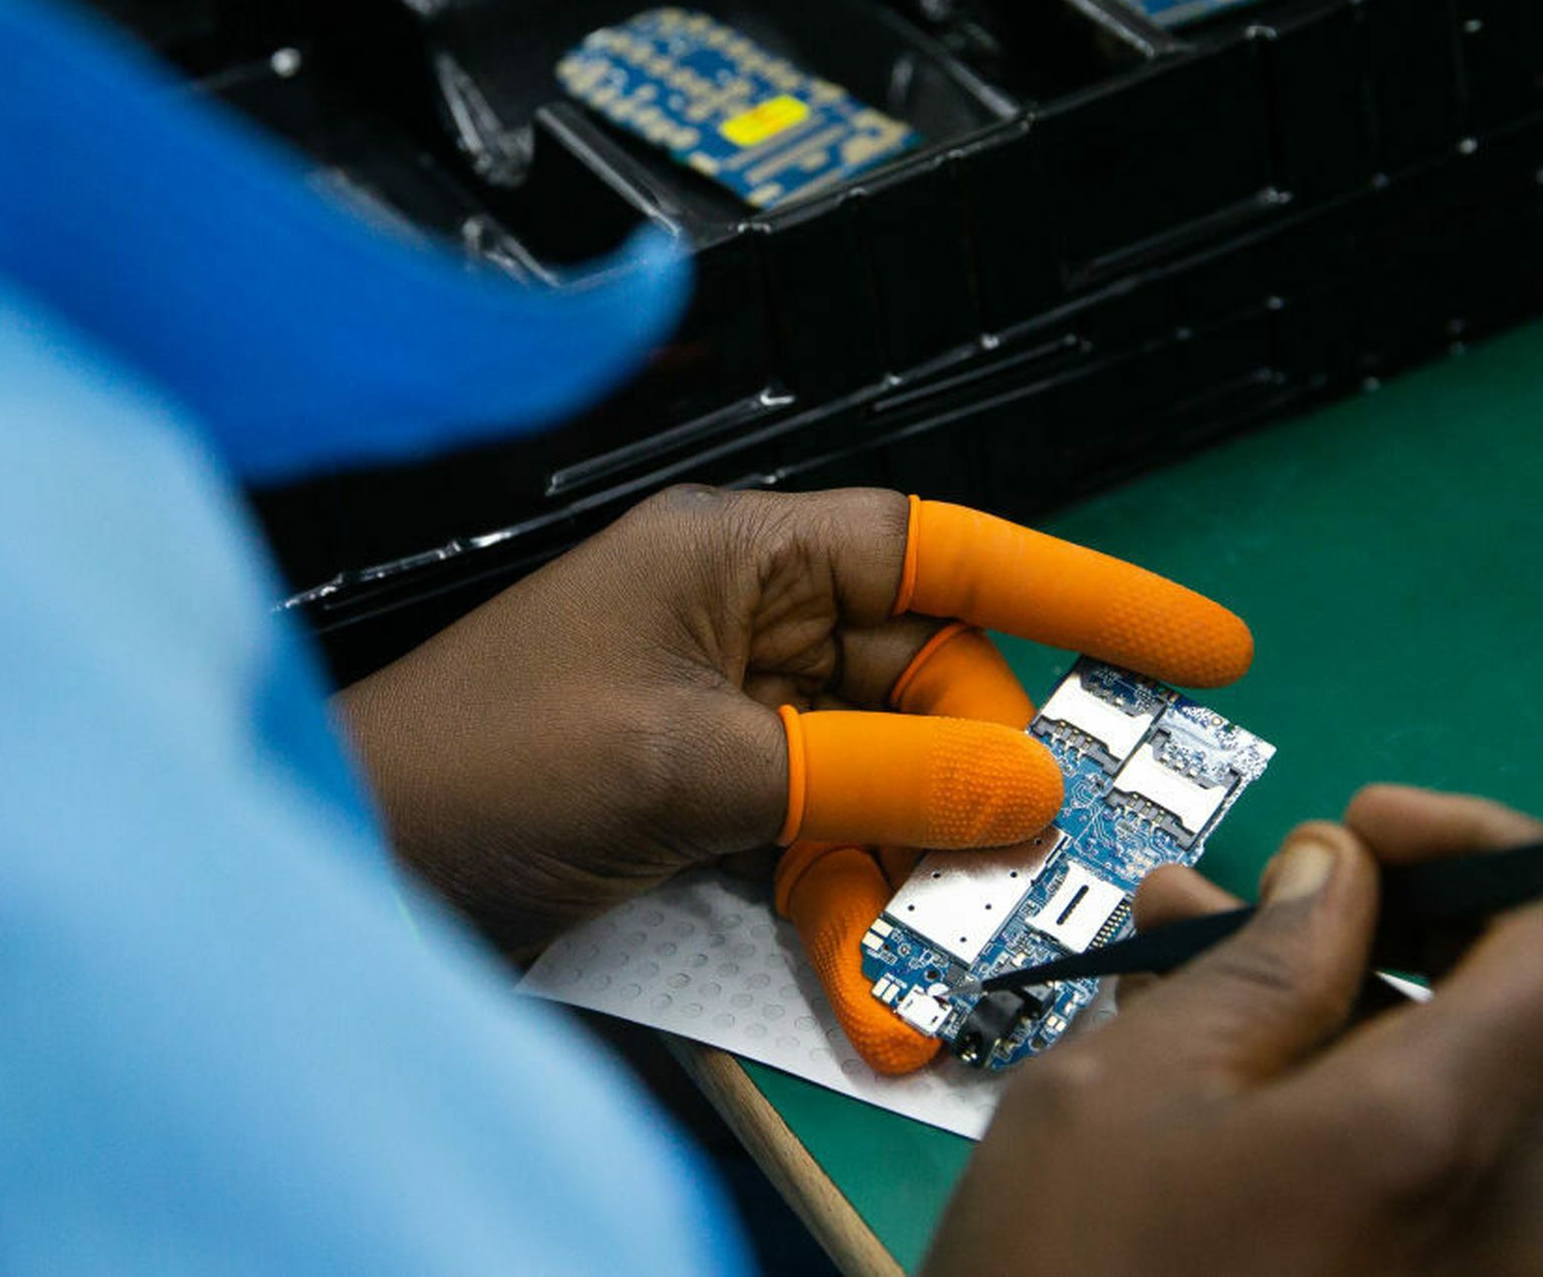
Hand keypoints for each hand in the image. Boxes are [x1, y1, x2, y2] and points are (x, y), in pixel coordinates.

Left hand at [336, 489, 1250, 1014]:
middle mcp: (752, 628)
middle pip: (932, 689)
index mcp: (743, 560)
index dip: (1087, 591)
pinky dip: (853, 916)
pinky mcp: (714, 810)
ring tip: (947, 959)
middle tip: (1044, 862)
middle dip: (986, 782)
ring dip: (919, 874)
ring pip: (888, 785)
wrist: (341, 869)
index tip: (1201, 646)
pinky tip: (874, 991)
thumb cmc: (475, 771)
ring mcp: (735, 726)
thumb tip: (1029, 787)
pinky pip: (826, 850)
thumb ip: (870, 776)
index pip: (950, 551)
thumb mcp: (688, 766)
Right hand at [927, 785, 1542, 1276]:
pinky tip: (1220, 1064)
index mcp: (1436, 1140)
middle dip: (1430, 917)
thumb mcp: (1122, 1090)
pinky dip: (1361, 1086)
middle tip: (1293, 896)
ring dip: (1372, 998)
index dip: (1502, 845)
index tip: (1369, 836)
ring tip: (1200, 959)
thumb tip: (1341, 870)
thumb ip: (1259, 963)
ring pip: (1495, 1087)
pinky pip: (1449, 1165)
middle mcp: (1511, 1226)